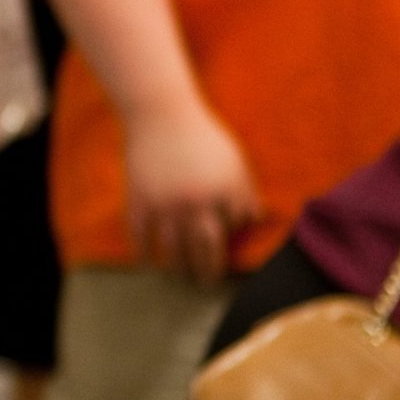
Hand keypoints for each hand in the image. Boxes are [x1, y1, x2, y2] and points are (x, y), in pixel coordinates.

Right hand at [122, 96, 259, 283]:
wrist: (161, 114)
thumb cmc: (203, 136)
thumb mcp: (234, 161)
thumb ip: (245, 192)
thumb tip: (259, 219)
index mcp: (225, 191)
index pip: (234, 228)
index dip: (231, 237)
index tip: (227, 250)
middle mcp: (197, 202)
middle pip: (205, 250)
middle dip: (207, 271)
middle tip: (206, 285)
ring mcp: (166, 204)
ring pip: (173, 249)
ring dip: (177, 268)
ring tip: (179, 277)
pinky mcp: (140, 201)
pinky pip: (141, 236)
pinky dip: (144, 254)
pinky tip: (148, 264)